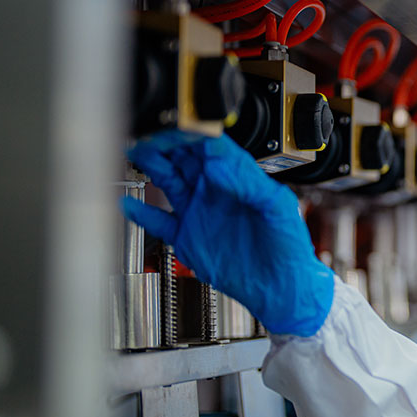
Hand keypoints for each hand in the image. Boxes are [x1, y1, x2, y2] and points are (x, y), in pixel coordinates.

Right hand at [122, 130, 334, 335]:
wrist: (282, 287)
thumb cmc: (288, 246)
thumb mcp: (277, 206)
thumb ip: (249, 181)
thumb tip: (220, 164)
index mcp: (239, 179)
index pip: (210, 147)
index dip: (193, 134)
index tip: (177, 128)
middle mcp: (216, 191)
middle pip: (185, 156)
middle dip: (166, 142)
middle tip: (149, 133)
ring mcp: (200, 213)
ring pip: (168, 180)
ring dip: (151, 165)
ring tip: (135, 152)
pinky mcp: (188, 238)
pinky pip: (159, 222)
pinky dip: (142, 214)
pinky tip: (128, 203)